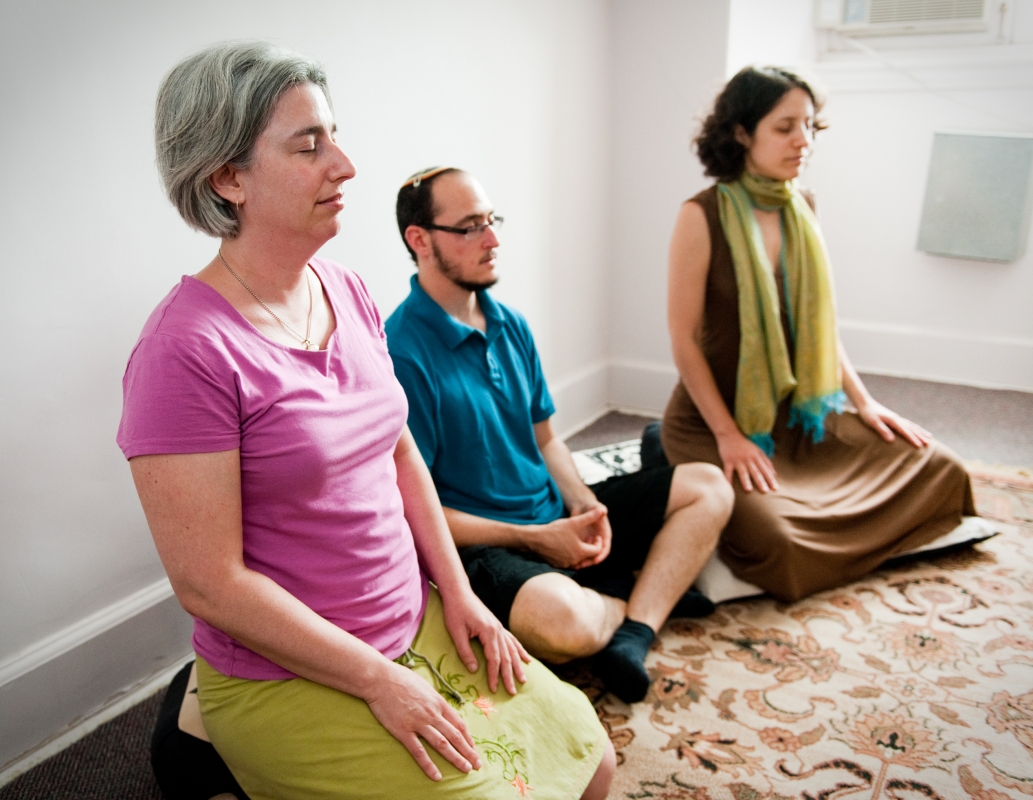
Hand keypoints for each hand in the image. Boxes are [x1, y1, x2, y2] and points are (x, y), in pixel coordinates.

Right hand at [365, 660, 481, 780]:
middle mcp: (432, 713)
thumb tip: (440, 708)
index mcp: (438, 702)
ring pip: (442, 744)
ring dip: (456, 758)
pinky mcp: (403, 731)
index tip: (473, 748)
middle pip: (455, 735)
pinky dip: (429, 765)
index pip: (458, 723)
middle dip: (468, 751)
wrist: (380, 678)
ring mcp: (418, 723)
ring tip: (466, 769)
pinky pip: (419, 751)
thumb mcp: (425, 686)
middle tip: (477, 764)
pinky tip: (437, 776)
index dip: (468, 738)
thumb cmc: (401, 679)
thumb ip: (434, 699)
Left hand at [442, 588, 529, 695]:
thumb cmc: (455, 611)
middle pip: (506, 657)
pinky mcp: (497, 626)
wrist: (459, 592)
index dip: (494, 675)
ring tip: (523, 680)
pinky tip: (526, 659)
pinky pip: (512, 641)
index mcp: (488, 632)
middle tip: (513, 692)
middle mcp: (498, 630)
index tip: (494, 689)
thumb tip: (474, 670)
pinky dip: (520, 651)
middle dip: (509, 676)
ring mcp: (499, 627)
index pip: (494, 659)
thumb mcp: (456, 632)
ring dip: (517, 666)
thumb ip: (465, 652)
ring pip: (511, 650)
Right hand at [525, 505, 610, 569]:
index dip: (598, 542)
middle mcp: (574, 561)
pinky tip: (567, 546)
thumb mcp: (573, 522)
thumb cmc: (554, 530)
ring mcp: (565, 564)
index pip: (597, 551)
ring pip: (578, 561)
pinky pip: (568, 562)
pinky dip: (571, 556)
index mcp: (580, 552)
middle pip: (588, 557)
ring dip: (581, 553)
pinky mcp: (557, 565)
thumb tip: (603, 510)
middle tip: (587, 539)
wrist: (534, 539)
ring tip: (577, 542)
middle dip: (590, 548)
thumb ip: (589, 517)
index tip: (594, 536)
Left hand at [568, 501, 611, 568]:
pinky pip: (581, 553)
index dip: (601, 555)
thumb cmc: (590, 506)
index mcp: (604, 534)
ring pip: (588, 556)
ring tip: (575, 565)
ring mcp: (591, 542)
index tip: (596, 560)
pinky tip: (569, 560)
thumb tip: (603, 510)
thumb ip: (599, 509)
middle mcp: (599, 541)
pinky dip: (576, 558)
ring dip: (582, 562)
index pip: (605, 548)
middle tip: (582, 566)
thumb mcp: (594, 507)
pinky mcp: (582, 543)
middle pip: (597, 555)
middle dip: (590, 561)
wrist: (582, 507)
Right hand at [715, 429, 777, 492]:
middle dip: (761, 481)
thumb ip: (767, 462)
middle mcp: (748, 459)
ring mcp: (738, 460)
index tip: (775, 488)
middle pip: (756, 472)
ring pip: (743, 472)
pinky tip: (728, 487)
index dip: (770, 479)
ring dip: (746, 481)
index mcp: (757, 457)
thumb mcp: (758, 451)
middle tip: (765, 491)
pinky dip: (727, 479)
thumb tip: (774, 474)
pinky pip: (728, 471)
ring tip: (748, 490)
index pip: (765, 470)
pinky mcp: (728, 460)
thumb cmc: (745, 444)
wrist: (730, 434)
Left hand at [857, 400, 929, 447]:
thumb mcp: (873, 422)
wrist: (865, 404)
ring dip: (920, 432)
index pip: (905, 431)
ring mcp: (897, 418)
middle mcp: (897, 419)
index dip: (912, 439)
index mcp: (893, 420)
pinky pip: (908, 424)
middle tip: (928, 444)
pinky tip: (918, 430)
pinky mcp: (895, 418)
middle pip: (911, 428)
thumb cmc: (867, 414)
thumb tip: (892, 440)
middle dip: (920, 436)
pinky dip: (915, 428)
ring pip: (912, 426)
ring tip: (929, 437)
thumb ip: (882, 430)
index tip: (919, 446)